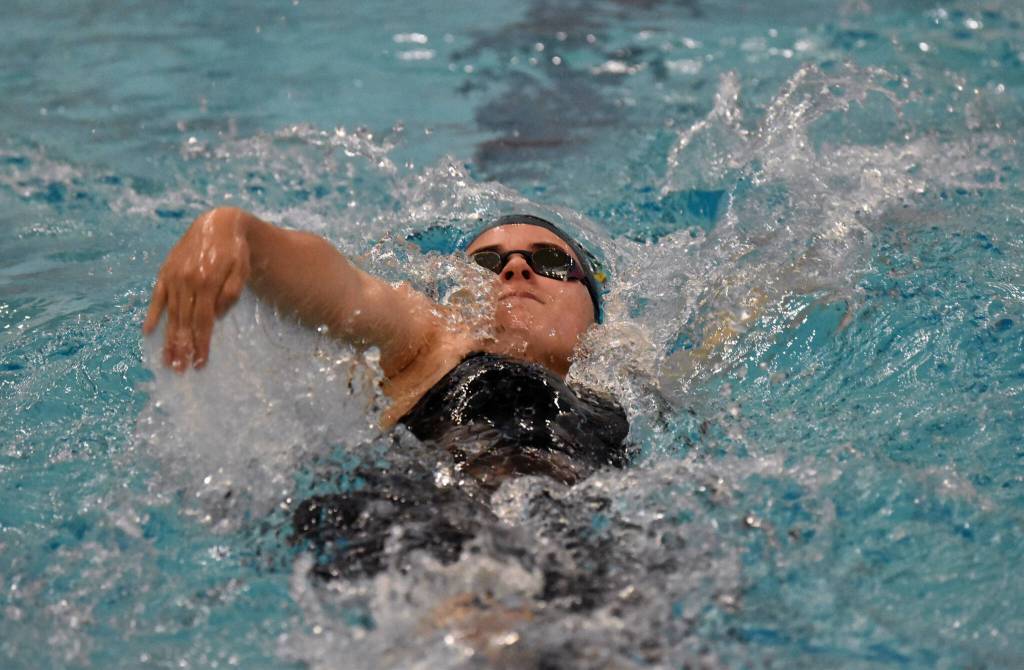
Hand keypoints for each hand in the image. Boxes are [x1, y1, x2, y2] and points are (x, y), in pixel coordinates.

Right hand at [142, 208, 251, 370]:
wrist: (218, 222)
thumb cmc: (236, 251)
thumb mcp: (242, 270)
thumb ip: (231, 292)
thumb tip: (217, 316)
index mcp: (207, 282)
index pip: (203, 321)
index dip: (201, 344)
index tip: (200, 363)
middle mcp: (186, 280)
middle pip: (184, 322)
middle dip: (182, 348)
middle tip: (179, 370)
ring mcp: (173, 276)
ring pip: (170, 314)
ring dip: (168, 338)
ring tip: (166, 360)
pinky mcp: (165, 271)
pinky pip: (157, 297)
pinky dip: (153, 314)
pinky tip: (148, 332)